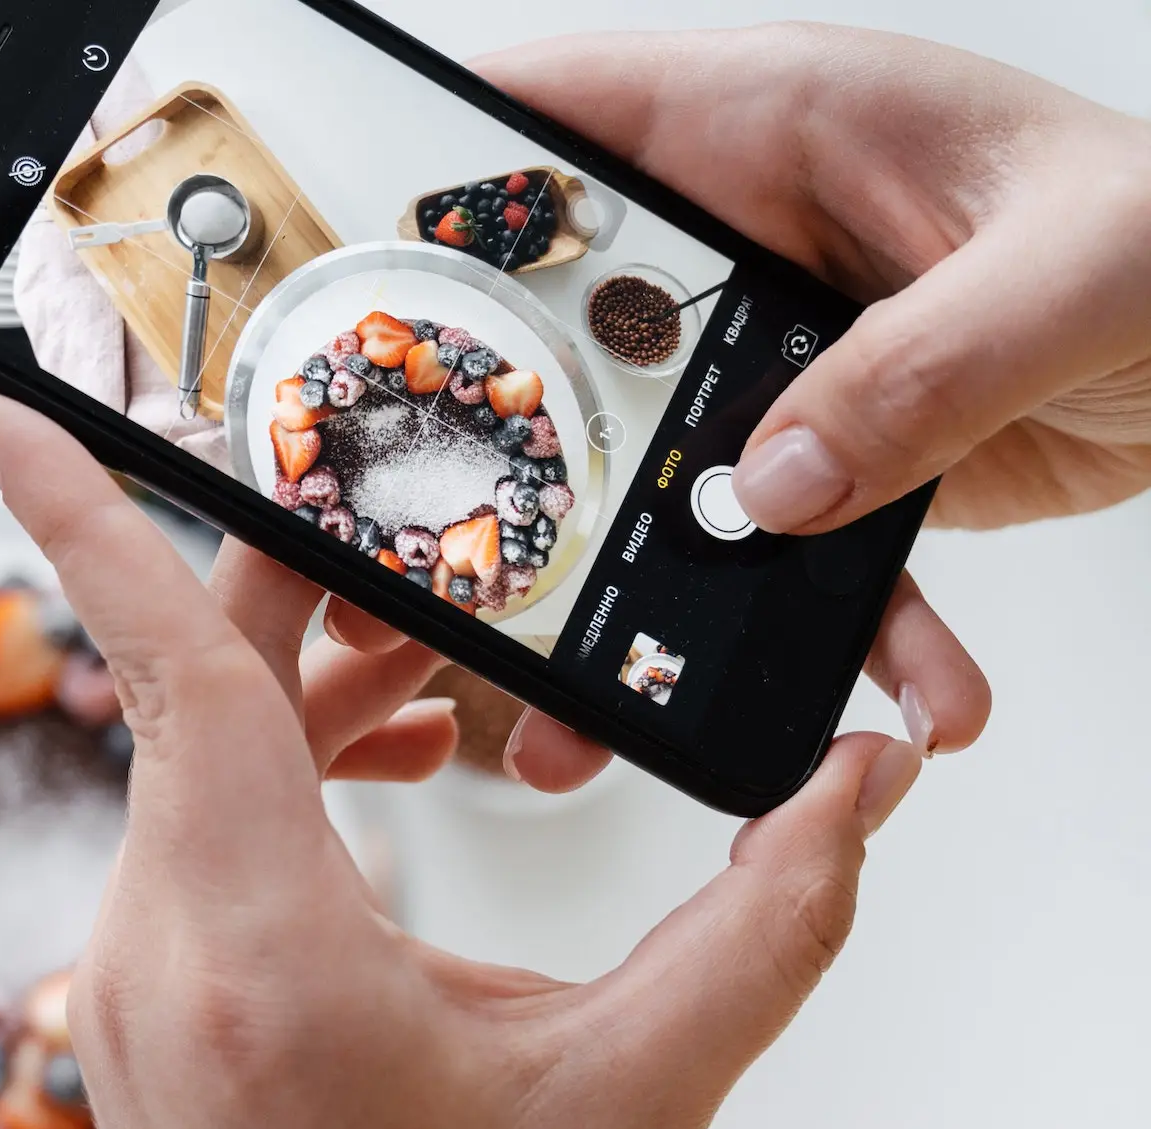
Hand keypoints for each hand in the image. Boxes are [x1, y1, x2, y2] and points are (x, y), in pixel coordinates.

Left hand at [0, 388, 923, 1128]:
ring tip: (441, 695)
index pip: (160, 665)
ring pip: (192, 762)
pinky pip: (188, 838)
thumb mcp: (637, 1095)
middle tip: (415, 534)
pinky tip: (384, 785)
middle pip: (200, 688)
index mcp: (262, 950)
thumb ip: (766, 922)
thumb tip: (850, 788)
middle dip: (314, 595)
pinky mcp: (143, 1016)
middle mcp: (158, 956)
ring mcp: (130, 992)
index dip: (70, 508)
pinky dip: (276, 780)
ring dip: (312, 696)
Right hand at [335, 23, 1150, 786]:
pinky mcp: (847, 444)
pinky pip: (798, 549)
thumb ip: (914, 374)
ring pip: (664, 472)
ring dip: (647, 596)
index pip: (560, 123)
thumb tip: (769, 493)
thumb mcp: (1071, 277)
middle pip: (575, 339)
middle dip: (513, 453)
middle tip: (453, 559)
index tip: (355, 277)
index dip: (442, 181)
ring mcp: (793, 354)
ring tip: (608, 708)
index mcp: (778, 128)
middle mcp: (760, 239)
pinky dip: (835, 635)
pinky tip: (892, 699)